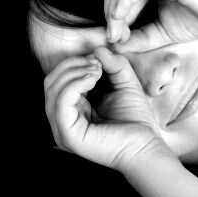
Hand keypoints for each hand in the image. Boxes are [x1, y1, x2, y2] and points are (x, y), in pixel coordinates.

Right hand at [45, 47, 169, 171]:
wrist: (146, 148)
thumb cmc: (136, 121)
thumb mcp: (125, 83)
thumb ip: (114, 65)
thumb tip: (98, 49)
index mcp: (71, 110)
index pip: (57, 80)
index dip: (74, 63)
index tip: (98, 59)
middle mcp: (62, 120)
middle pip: (50, 81)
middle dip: (72, 65)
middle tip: (97, 64)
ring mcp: (62, 129)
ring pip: (52, 89)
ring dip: (74, 72)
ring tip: (97, 71)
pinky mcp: (67, 135)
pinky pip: (60, 102)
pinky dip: (74, 84)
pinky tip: (93, 79)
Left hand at [103, 0, 197, 50]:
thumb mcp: (163, 32)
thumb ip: (140, 37)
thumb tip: (115, 45)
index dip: (110, 15)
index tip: (114, 39)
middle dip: (109, 15)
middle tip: (114, 39)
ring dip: (114, 13)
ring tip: (120, 35)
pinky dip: (124, 5)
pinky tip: (122, 22)